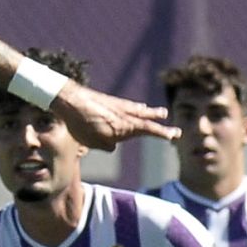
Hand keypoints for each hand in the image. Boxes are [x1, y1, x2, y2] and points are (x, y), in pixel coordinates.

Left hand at [53, 81, 178, 149]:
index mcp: (125, 126)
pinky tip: (138, 106)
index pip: (149, 130)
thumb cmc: (81, 124)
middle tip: (176, 131)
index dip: (163, 133)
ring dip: (151, 113)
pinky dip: (136, 107)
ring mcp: (119, 106)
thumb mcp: (94, 142)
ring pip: (140, 110)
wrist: (70, 100)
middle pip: (148, 120)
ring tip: (161, 113)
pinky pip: (128, 105)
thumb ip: (107, 146)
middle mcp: (126, 115)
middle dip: (161, 126)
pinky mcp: (110, 101)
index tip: (175, 135)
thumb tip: (113, 144)